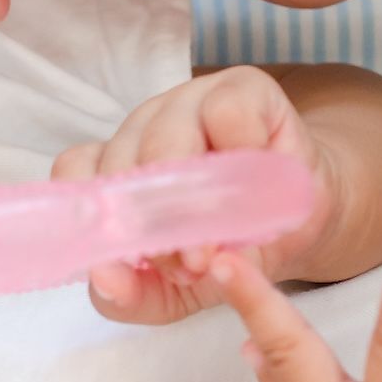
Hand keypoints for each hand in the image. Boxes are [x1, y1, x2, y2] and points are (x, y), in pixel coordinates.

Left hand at [49, 67, 341, 325]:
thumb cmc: (231, 249)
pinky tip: (257, 181)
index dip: (97, 218)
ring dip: (194, 199)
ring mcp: (188, 101)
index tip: (125, 263)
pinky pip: (226, 113)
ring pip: (166, 137)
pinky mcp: (241, 87)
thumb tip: (106, 281)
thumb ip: (132, 294)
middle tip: (190, 264)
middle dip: (153, 224)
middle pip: (123, 161)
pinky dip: (241, 152)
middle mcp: (144, 128)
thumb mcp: (176, 290)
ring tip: (222, 238)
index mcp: (118, 167)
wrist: (304, 224)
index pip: (77, 174)